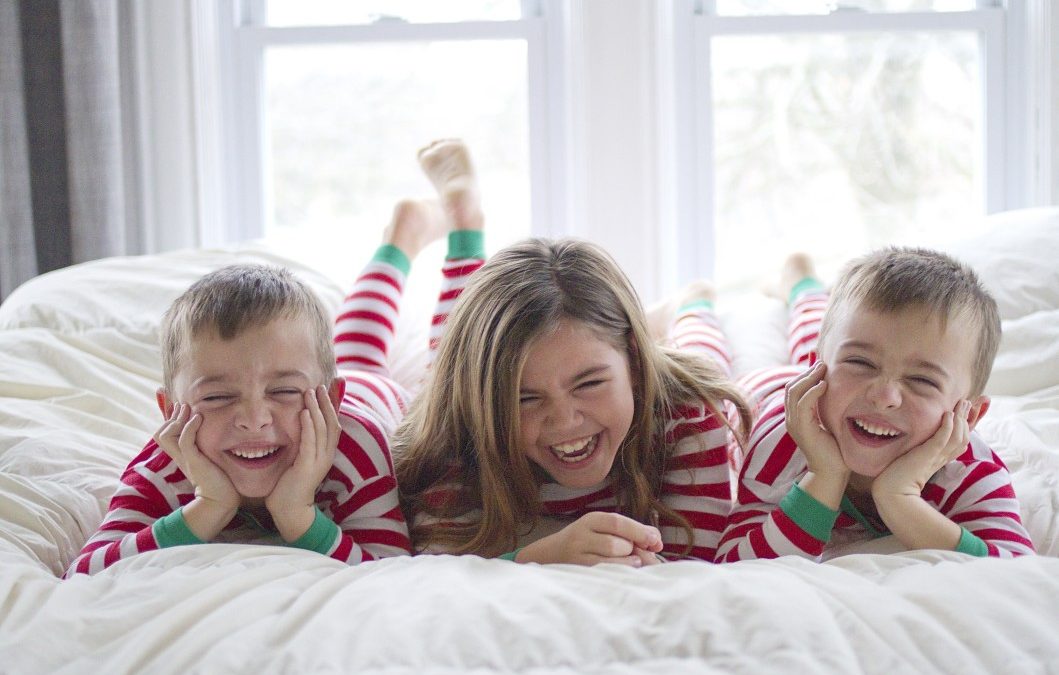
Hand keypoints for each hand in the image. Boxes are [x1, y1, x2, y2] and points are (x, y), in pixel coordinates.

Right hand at [154, 403, 239, 510]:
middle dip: (171, 417)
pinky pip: (184, 441)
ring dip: (178, 419)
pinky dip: (189, 427)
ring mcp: (185, 459)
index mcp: (180, 456)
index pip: (163, 435)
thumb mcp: (208, 458)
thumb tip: (208, 433)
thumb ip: (204, 448)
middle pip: (160, 434)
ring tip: (190, 409)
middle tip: (183, 406)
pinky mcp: (194, 462)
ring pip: (167, 436)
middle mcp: (179, 457)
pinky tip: (199, 418)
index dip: (169, 421)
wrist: (221, 499)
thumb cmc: (220, 479)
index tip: (180, 409)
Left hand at [266, 386, 340, 540]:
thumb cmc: (291, 485)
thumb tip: (299, 427)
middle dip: (326, 403)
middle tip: (319, 386)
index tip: (326, 389)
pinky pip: (310, 442)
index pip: (333, 424)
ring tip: (310, 393)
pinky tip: (304, 413)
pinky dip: (308, 426)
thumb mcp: (300, 459)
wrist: (290, 510)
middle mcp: (326, 455)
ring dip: (316, 409)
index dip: (331, 406)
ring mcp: (318, 461)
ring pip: (322, 429)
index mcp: (326, 453)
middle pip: (331, 423)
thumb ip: (303, 444)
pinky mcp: (307, 467)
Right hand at [518, 511, 662, 566]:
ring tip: (631, 564)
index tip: (656, 542)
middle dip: (632, 550)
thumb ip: (632, 531)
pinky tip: (622, 574)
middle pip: (616, 543)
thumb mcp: (605, 530)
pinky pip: (603, 574)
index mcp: (591, 520)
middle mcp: (580, 536)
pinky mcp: (576, 573)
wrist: (551, 555)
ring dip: (626, 564)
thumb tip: (657, 540)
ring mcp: (576, 557)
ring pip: (609, 561)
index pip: (617, 522)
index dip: (639, 532)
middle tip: (638, 554)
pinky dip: (618, 574)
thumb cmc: (588, 542)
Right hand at [785, 362, 846, 478]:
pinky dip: (812, 392)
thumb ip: (826, 408)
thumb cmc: (835, 449)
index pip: (794, 389)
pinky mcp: (802, 429)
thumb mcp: (829, 423)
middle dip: (806, 373)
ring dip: (809, 378)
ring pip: (794, 392)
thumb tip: (833, 389)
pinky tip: (824, 385)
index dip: (805, 375)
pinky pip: (803, 404)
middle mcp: (791, 419)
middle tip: (822, 363)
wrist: (832, 472)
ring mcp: (794, 424)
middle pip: (791, 387)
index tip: (821, 365)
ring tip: (823, 368)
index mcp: (796, 417)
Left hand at [872, 400, 971, 499]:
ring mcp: (935, 457)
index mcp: (940, 458)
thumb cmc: (897, 478)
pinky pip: (941, 441)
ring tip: (962, 403)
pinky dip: (947, 427)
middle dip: (969, 418)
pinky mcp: (926, 457)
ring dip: (961, 419)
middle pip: (963, 437)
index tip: (972, 410)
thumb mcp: (911, 458)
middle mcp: (941, 458)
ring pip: (957, 437)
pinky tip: (948, 415)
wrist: (891, 494)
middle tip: (969, 401)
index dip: (968, 425)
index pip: (960, 440)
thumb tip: (918, 439)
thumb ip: (918, 449)